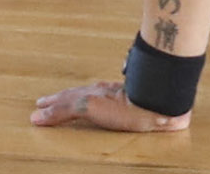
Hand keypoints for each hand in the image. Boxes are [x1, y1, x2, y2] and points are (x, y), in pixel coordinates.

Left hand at [31, 81, 188, 133]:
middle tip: (42, 102)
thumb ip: (153, 105)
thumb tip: (172, 116)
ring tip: (37, 112)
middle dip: (59, 98)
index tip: (67, 97)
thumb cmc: (160, 103)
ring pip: (66, 100)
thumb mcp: (153, 105)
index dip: (78, 95)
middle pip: (75, 93)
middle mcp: (102, 90)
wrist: (158, 100)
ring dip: (50, 107)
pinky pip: (63, 110)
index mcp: (115, 92)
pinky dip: (49, 115)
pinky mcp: (88, 104)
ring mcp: (94, 96)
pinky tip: (37, 118)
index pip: (92, 92)